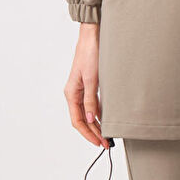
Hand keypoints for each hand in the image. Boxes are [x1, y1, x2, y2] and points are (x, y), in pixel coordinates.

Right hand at [64, 22, 110, 147]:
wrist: (93, 36)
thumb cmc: (90, 54)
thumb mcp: (92, 79)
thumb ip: (90, 100)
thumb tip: (89, 119)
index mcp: (71, 93)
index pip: (77, 121)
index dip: (88, 134)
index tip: (99, 143)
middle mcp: (75, 93)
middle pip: (82, 120)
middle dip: (93, 133)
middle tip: (106, 144)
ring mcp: (82, 89)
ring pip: (87, 113)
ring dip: (96, 125)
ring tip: (107, 136)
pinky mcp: (90, 85)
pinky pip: (92, 105)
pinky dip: (98, 114)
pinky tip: (106, 120)